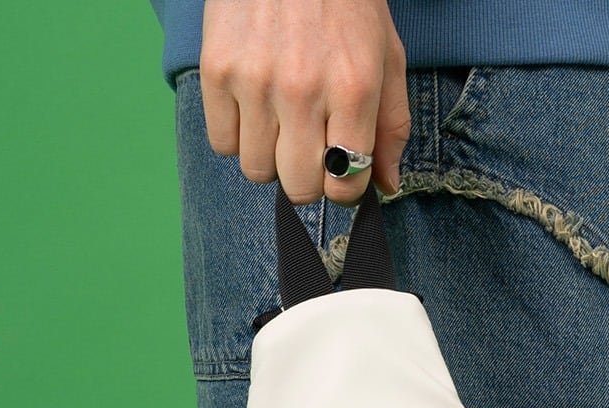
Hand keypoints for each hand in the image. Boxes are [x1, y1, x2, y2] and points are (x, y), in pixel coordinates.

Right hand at [200, 0, 408, 202]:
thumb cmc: (344, 2)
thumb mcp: (386, 56)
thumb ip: (391, 126)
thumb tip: (386, 186)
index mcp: (353, 89)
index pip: (345, 184)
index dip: (345, 185)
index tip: (341, 166)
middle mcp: (303, 90)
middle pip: (299, 188)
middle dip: (308, 176)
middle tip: (309, 142)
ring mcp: (255, 81)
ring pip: (257, 170)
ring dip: (270, 154)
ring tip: (279, 115)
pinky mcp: (217, 69)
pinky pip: (223, 143)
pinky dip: (237, 133)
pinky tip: (253, 103)